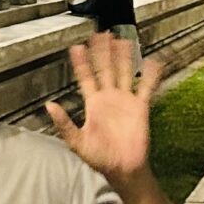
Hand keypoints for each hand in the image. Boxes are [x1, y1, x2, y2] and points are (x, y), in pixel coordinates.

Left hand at [45, 35, 170, 191]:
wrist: (123, 169)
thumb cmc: (100, 158)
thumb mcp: (77, 142)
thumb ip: (64, 123)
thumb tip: (49, 105)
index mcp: (93, 104)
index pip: (85, 78)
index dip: (81, 63)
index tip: (77, 47)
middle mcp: (108, 98)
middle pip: (105, 69)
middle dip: (102, 52)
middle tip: (100, 34)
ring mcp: (125, 101)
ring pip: (124, 73)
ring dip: (123, 57)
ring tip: (122, 40)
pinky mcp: (140, 107)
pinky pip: (145, 88)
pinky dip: (150, 75)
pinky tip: (153, 63)